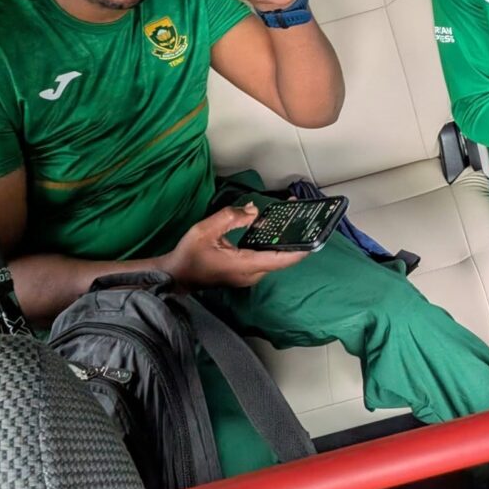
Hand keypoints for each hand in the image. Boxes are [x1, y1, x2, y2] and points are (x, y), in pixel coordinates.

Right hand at [162, 204, 307, 288]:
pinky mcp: (244, 274)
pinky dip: (270, 246)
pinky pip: (263, 260)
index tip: (314, 239)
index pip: (279, 259)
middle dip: (292, 239)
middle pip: (280, 259)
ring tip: (289, 219)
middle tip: (301, 218)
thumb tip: (254, 211)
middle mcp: (250, 275)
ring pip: (272, 260)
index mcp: (244, 265)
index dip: (299, 250)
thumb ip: (231, 217)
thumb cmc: (188, 255)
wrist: (174, 275)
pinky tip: (271, 230)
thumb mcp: (205, 230)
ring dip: (281, 242)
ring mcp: (248, 277)